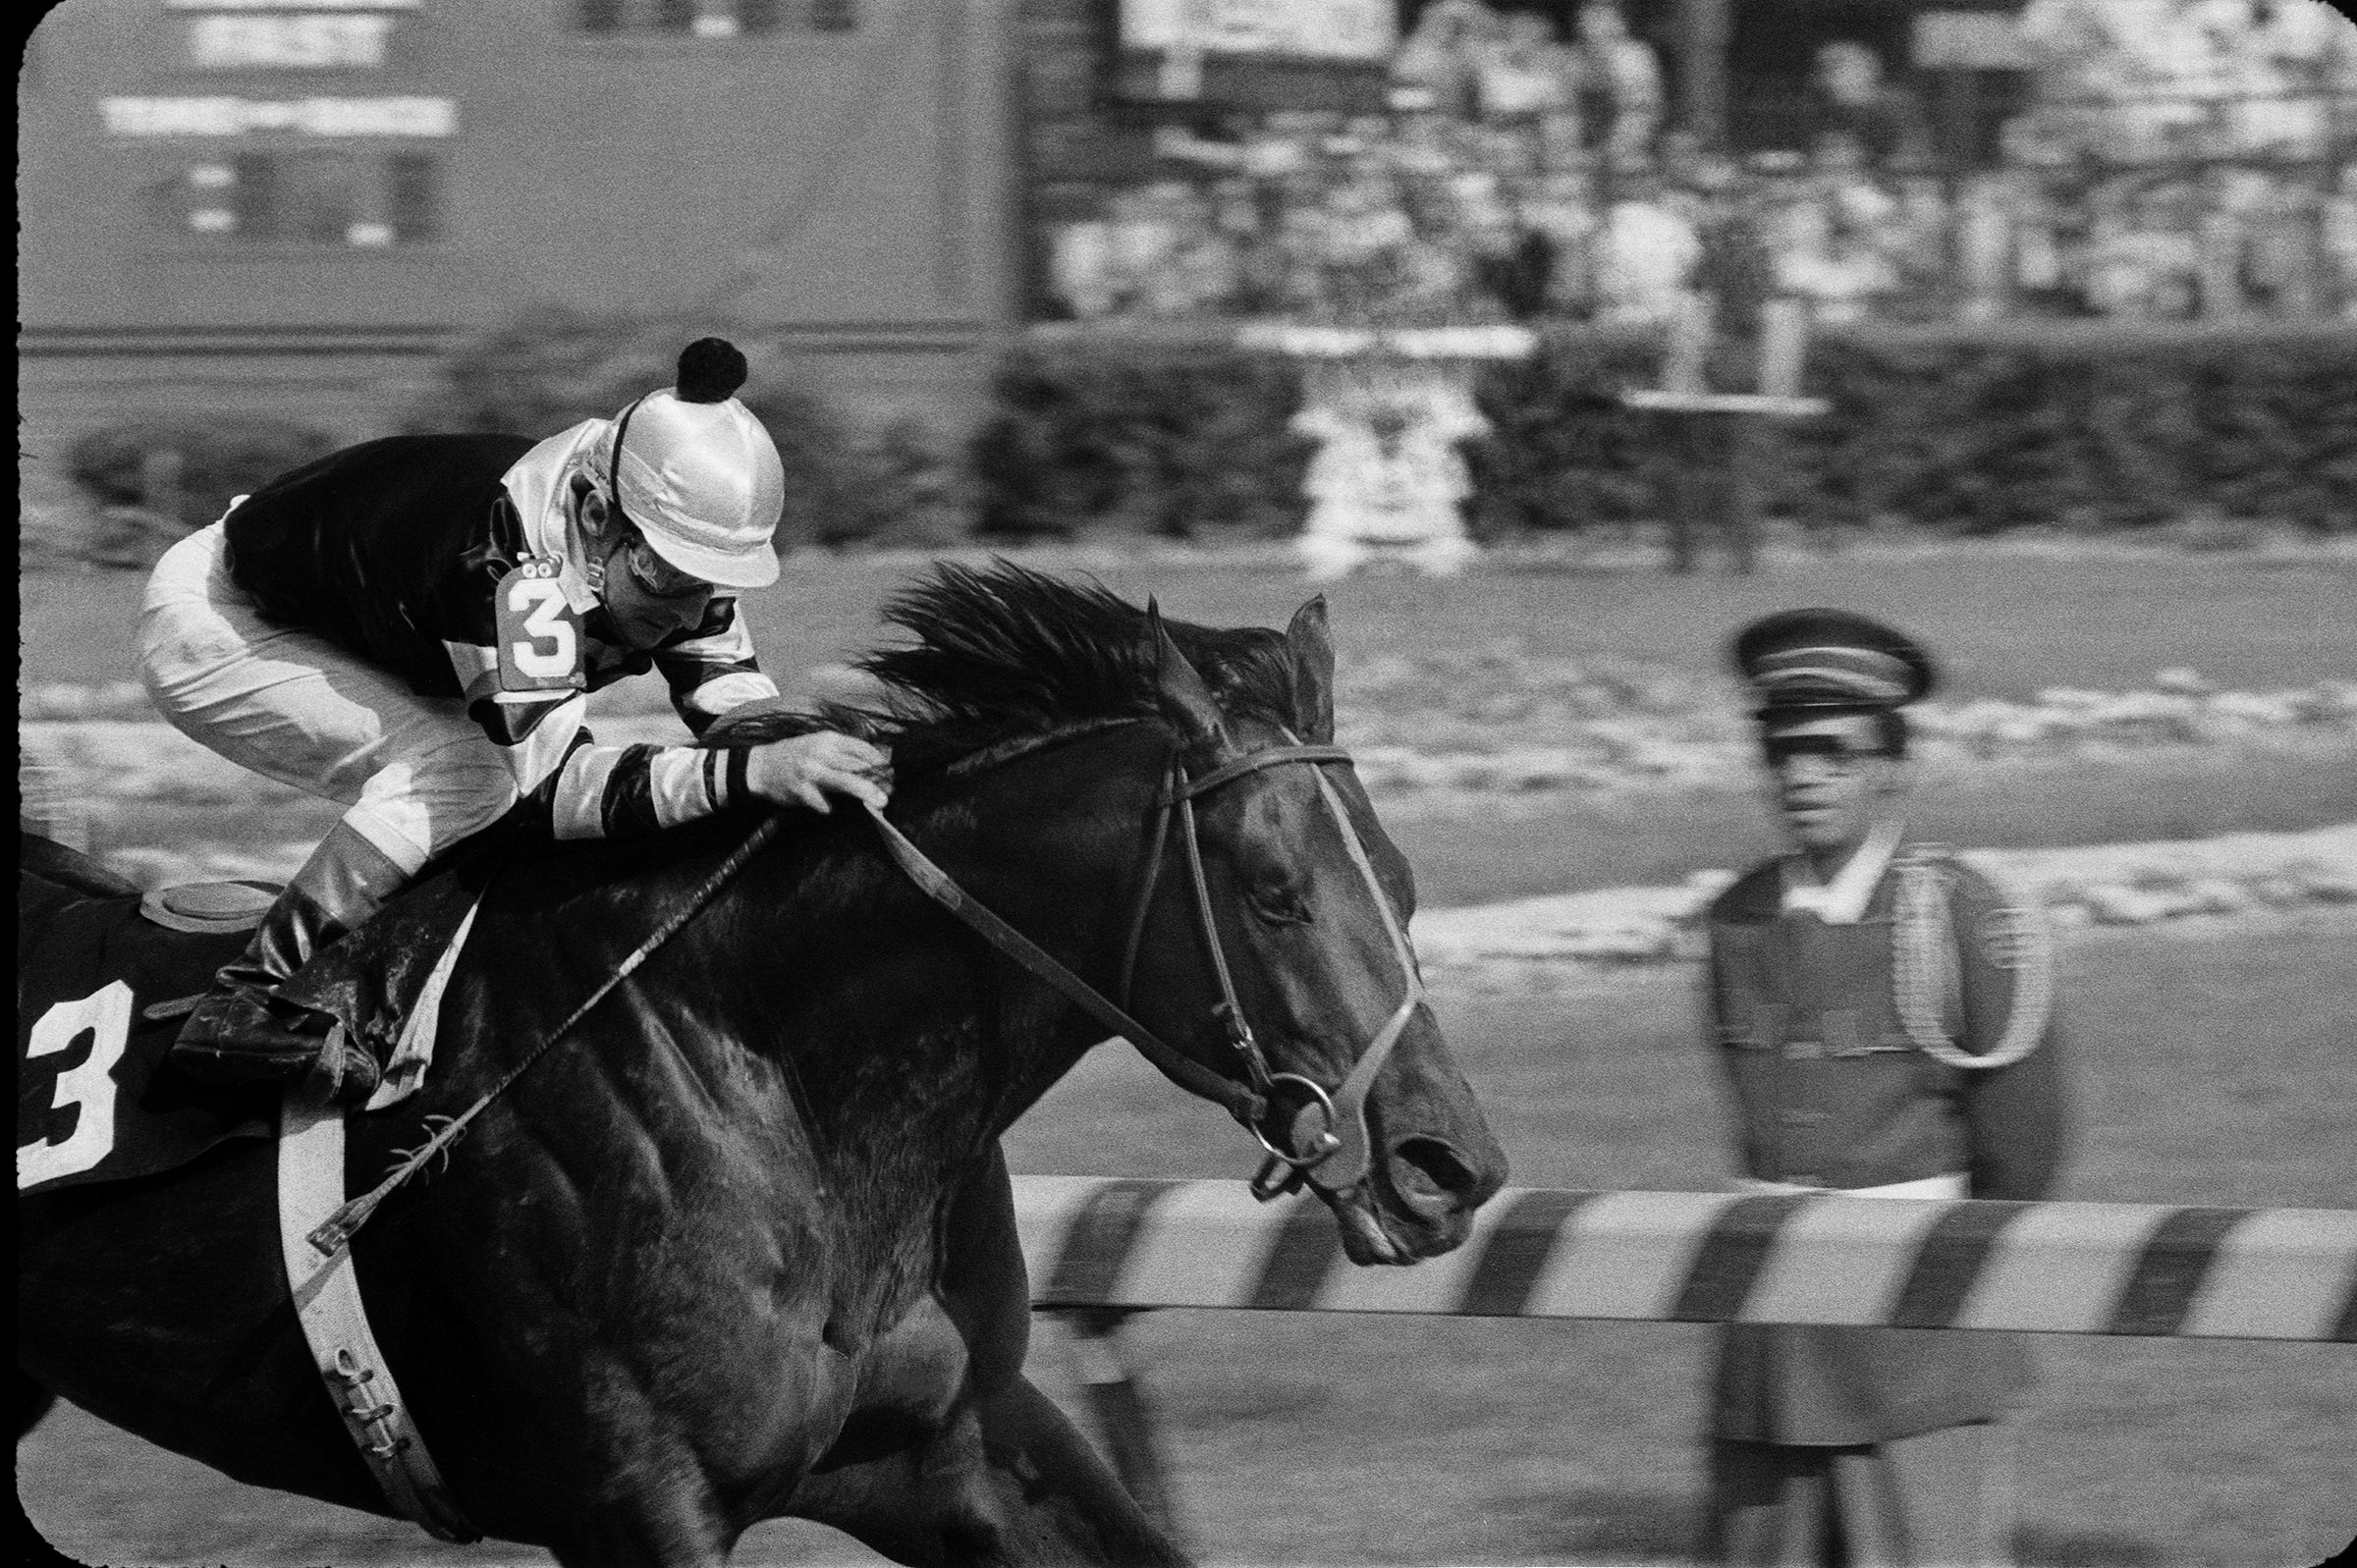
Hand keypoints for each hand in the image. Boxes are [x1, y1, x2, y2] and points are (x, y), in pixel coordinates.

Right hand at [744, 731, 891, 814]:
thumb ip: (844, 753)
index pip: (862, 749)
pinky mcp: (800, 789)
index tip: (890, 773)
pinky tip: (829, 809)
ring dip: (864, 791)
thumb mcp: (820, 745)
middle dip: (878, 779)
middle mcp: (821, 752)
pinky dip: (828, 807)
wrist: (761, 766)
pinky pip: (821, 801)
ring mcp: (810, 771)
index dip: (879, 761)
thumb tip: (877, 762)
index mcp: (828, 740)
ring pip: (844, 780)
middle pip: (857, 765)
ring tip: (880, 802)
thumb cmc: (796, 756)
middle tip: (890, 791)